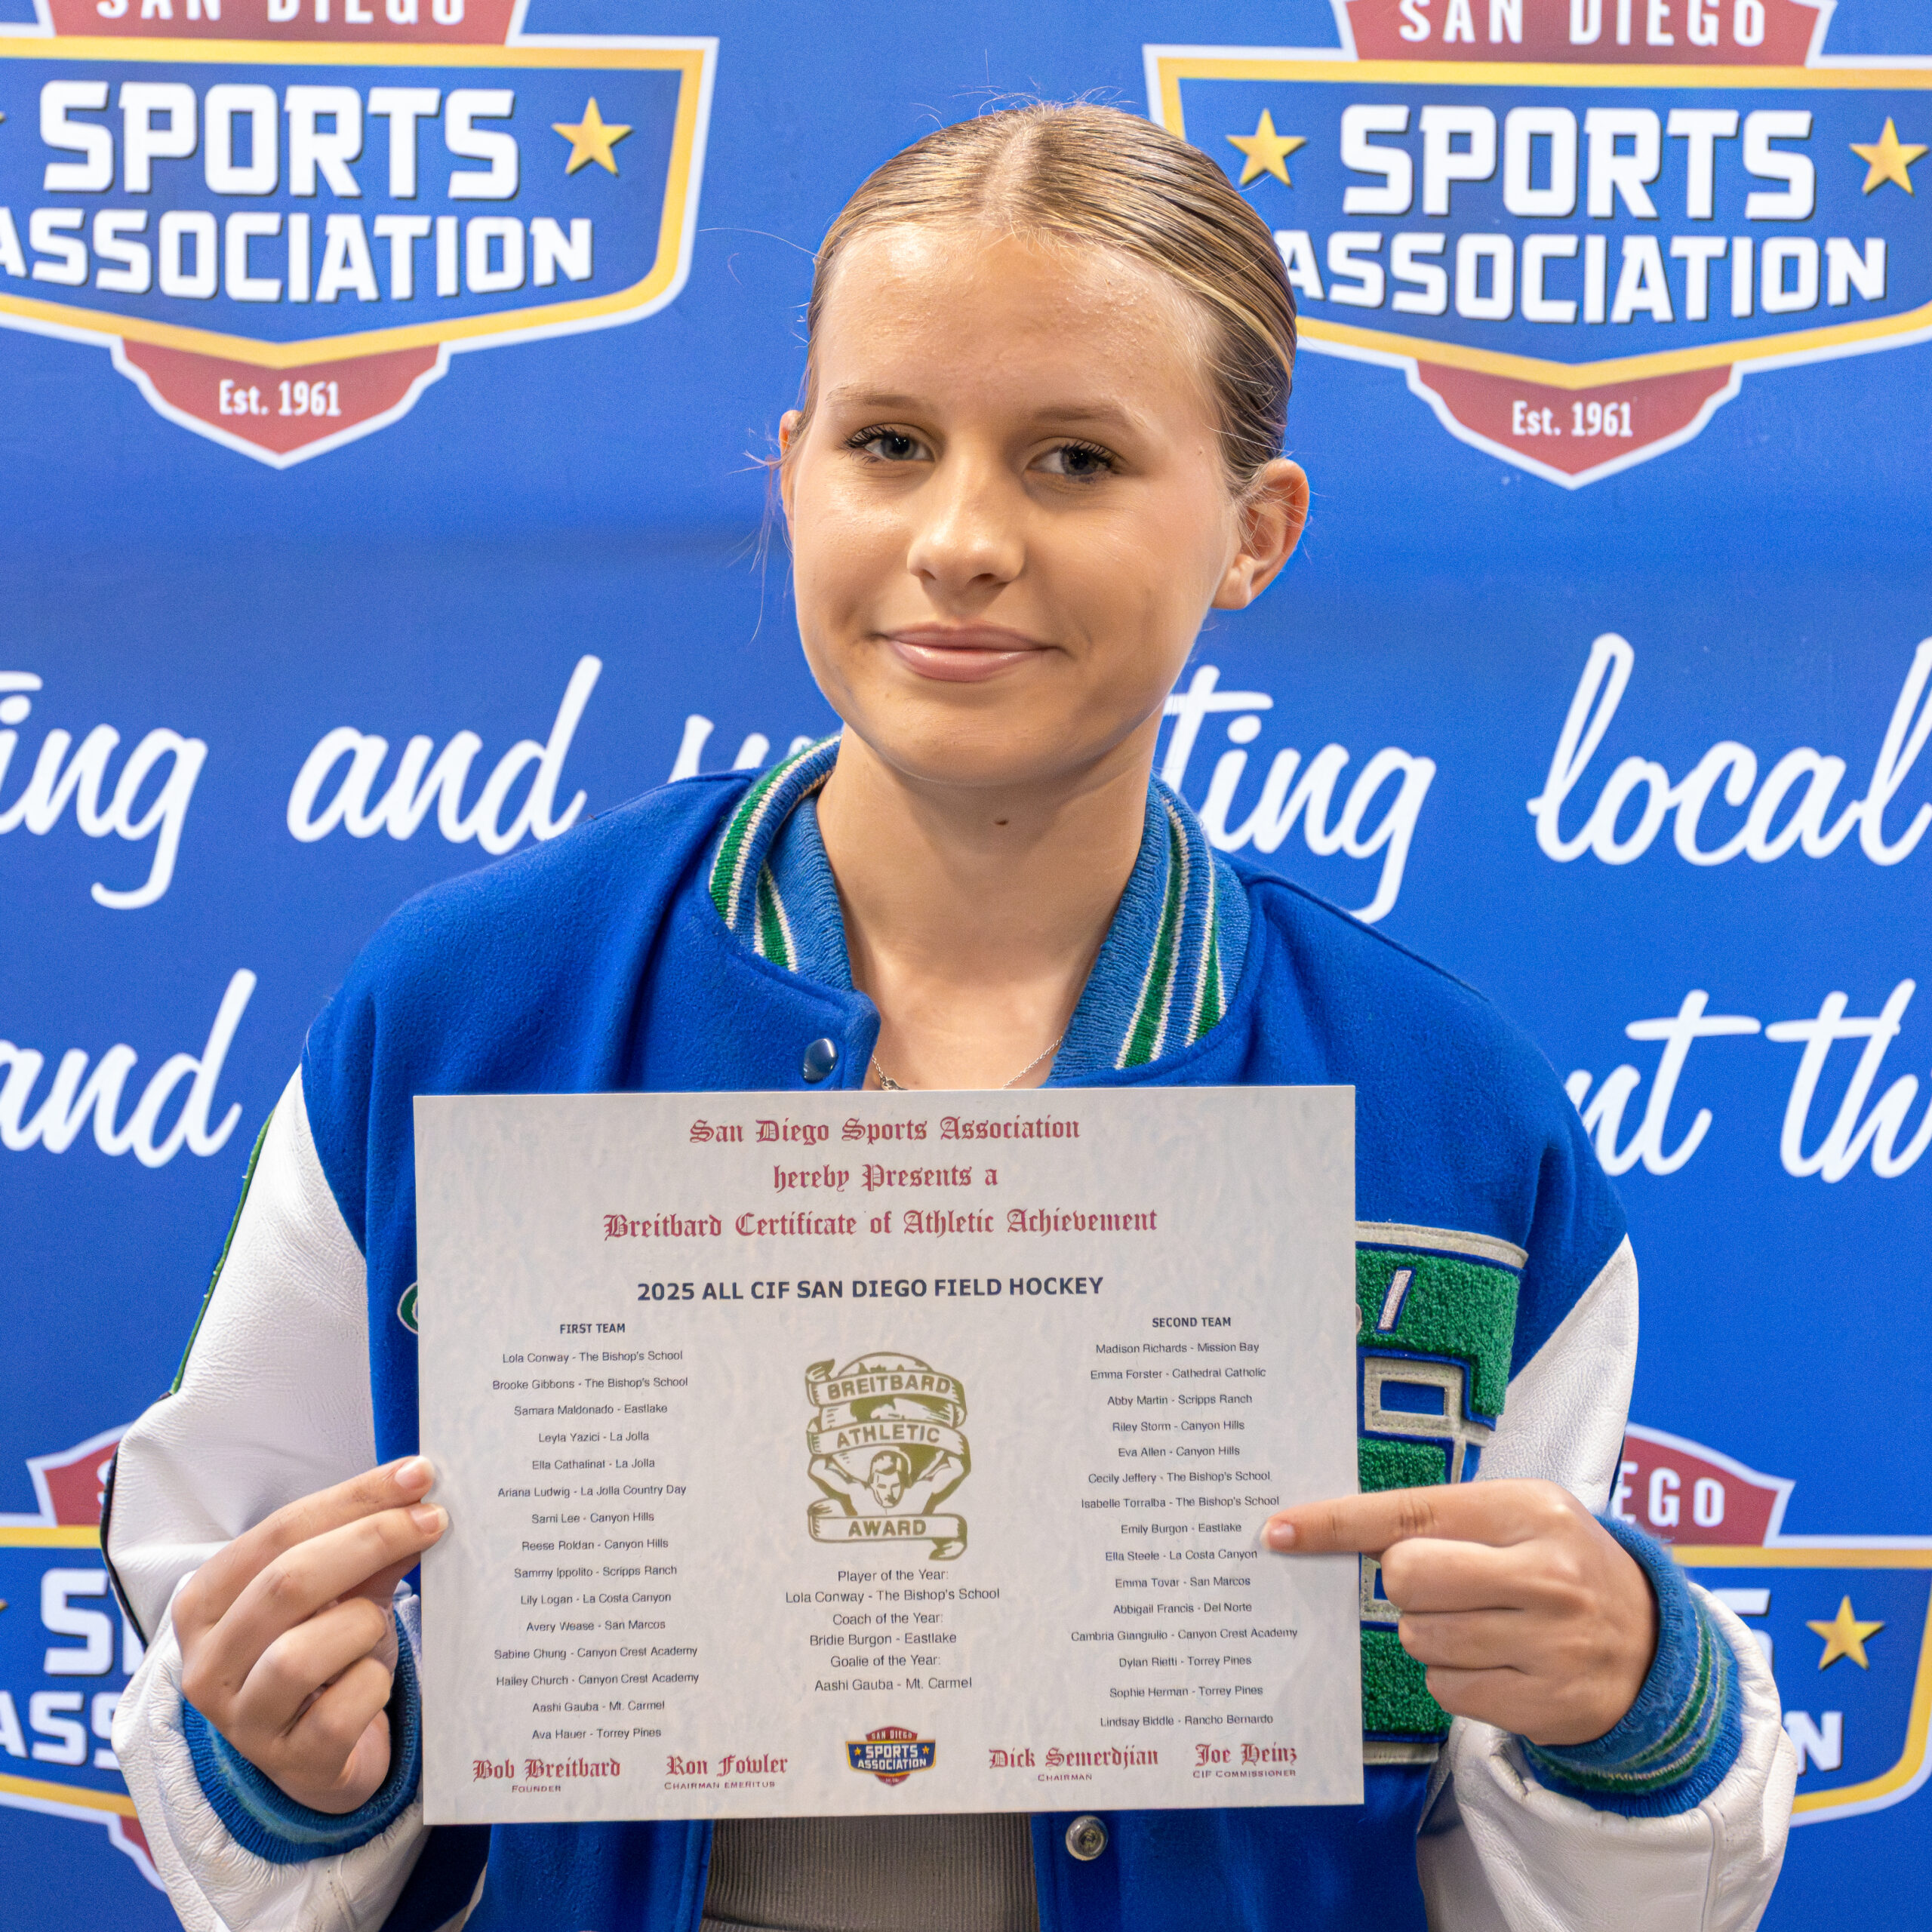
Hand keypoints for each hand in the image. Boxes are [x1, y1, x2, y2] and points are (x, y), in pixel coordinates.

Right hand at [174, 1459, 447, 1813]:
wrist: (324, 1754)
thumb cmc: (327, 1657)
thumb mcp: (341, 1593)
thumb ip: (368, 1548)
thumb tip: (415, 1492)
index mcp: (207, 1603)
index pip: (279, 1531)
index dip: (353, 1498)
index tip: (418, 1475)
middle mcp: (208, 1663)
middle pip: (288, 1582)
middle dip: (371, 1540)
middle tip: (433, 1521)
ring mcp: (241, 1722)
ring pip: (300, 1654)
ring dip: (361, 1626)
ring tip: (377, 1626)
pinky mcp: (287, 1764)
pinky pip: (337, 1714)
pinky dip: (371, 1686)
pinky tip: (374, 1681)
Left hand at [1265, 1480, 1656, 1746]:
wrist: (1651, 1642)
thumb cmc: (1559, 1564)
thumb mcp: (1518, 1517)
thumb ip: (1441, 1519)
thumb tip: (1337, 1533)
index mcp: (1528, 1511)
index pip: (1408, 1512)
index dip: (1336, 1522)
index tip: (1280, 1529)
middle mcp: (1545, 1574)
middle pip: (1406, 1577)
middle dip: (1402, 1584)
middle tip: (1438, 1584)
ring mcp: (1551, 1644)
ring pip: (1419, 1638)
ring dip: (1428, 1633)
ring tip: (1478, 1623)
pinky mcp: (1548, 1703)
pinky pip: (1447, 1690)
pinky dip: (1453, 1677)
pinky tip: (1494, 1661)